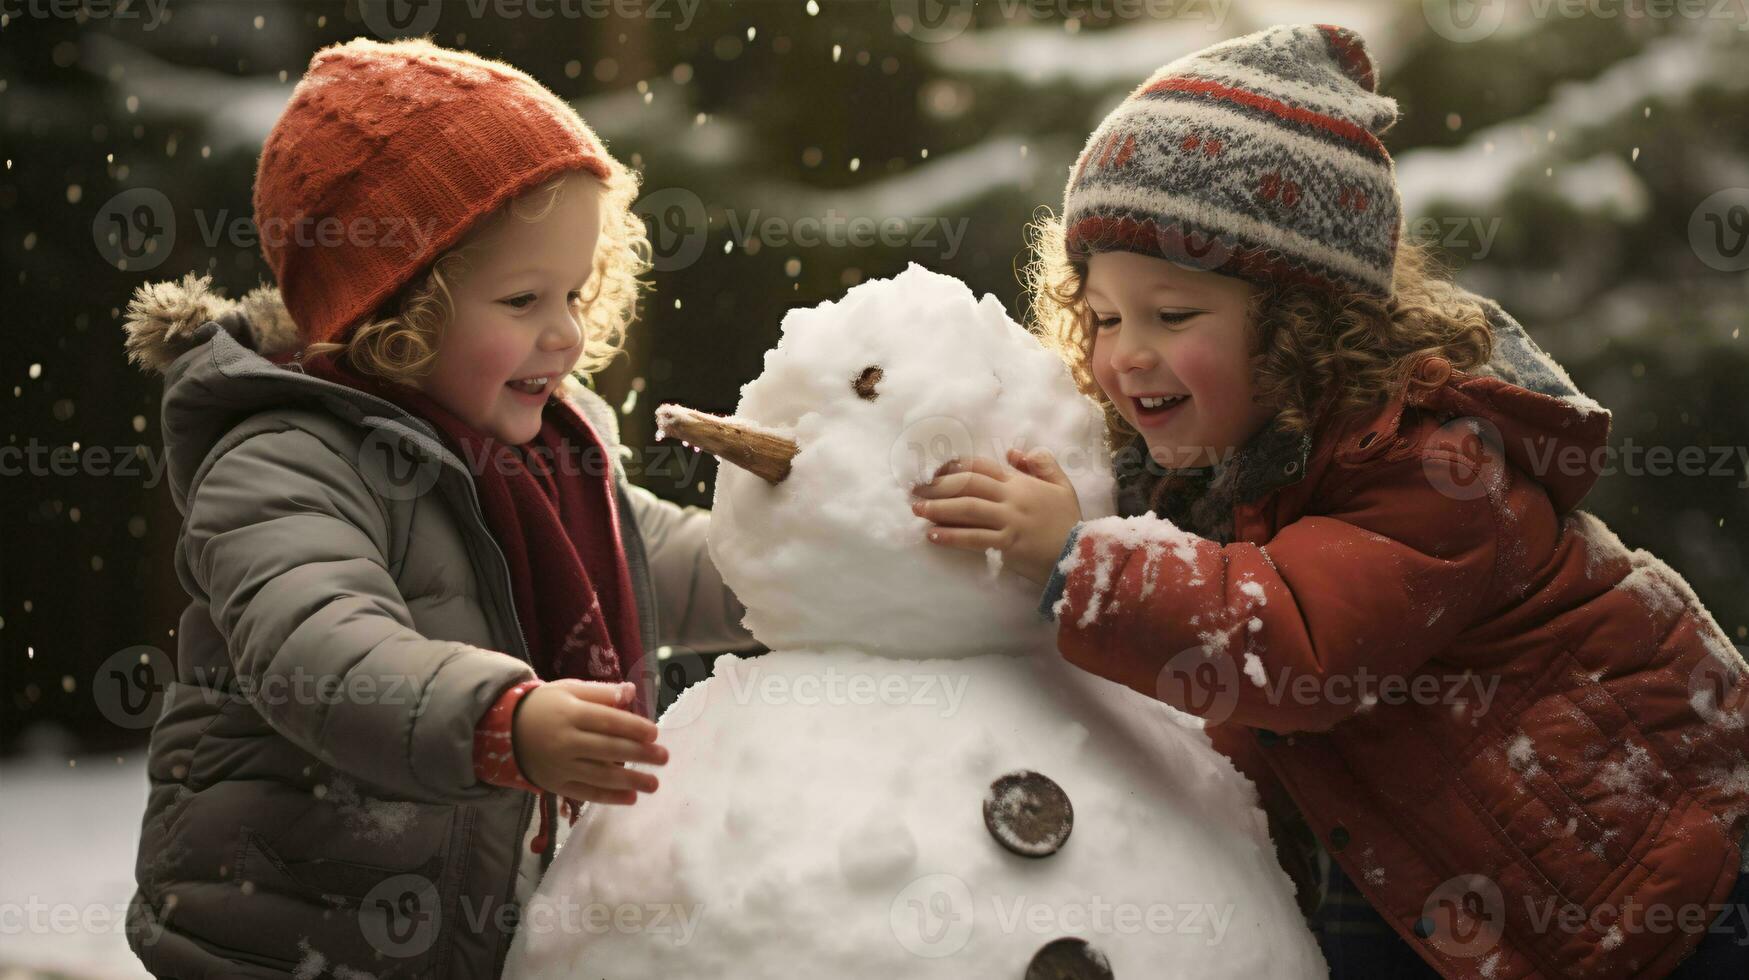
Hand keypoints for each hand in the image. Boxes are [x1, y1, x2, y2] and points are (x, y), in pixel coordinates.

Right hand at [512, 679, 666, 804]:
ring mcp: (560, 766)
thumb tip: (631, 693)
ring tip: (654, 784)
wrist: (506, 730)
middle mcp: (565, 742)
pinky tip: (631, 798)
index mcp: (570, 713)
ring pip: (600, 776)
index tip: (654, 733)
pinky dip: (609, 798)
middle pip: (608, 750)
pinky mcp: (556, 785)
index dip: (633, 728)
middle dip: (639, 755)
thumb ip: (601, 693)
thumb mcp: (569, 689)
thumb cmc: (546, 706)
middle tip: (664, 757)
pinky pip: (586, 793)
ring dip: (630, 781)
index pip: (607, 722)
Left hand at [911, 448, 1082, 584]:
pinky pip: (975, 538)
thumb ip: (1042, 463)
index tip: (935, 471)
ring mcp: (1009, 521)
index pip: (982, 466)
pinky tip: (933, 536)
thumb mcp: (1061, 485)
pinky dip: (952, 537)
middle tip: (916, 490)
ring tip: (917, 510)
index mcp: (1020, 482)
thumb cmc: (1068, 521)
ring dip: (939, 509)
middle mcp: (1011, 498)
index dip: (956, 466)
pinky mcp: (1008, 544)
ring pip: (968, 509)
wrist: (1080, 553)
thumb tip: (1014, 452)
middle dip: (939, 486)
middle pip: (969, 485)